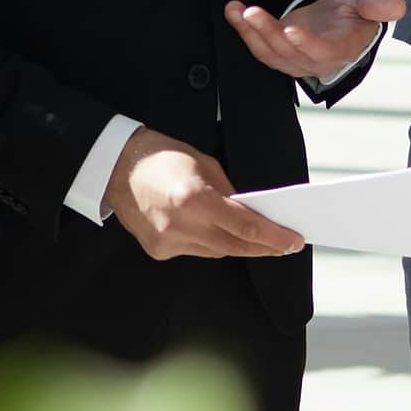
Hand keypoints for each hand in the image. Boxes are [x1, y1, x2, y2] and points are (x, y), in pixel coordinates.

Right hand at [105, 131, 306, 260]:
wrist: (116, 166)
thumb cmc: (160, 157)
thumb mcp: (204, 164)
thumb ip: (229, 192)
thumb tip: (250, 213)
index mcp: (195, 199)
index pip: (246, 227)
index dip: (274, 237)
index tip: (293, 241)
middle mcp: (180, 225)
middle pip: (234, 246)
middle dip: (263, 247)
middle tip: (284, 246)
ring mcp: (167, 241)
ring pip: (216, 252)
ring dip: (236, 245)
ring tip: (254, 238)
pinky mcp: (158, 250)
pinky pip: (195, 251)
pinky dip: (208, 243)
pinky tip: (213, 233)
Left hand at [227, 0, 405, 80]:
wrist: (338, 22)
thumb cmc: (353, 12)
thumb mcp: (367, 3)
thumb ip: (378, 5)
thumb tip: (398, 6)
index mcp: (339, 50)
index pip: (320, 52)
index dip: (306, 43)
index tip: (290, 28)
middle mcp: (314, 61)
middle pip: (288, 52)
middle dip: (267, 31)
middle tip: (252, 11)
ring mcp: (294, 60)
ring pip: (269, 52)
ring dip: (250, 32)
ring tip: (238, 10)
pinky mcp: (278, 54)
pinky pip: (258, 47)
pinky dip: (243, 31)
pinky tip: (233, 11)